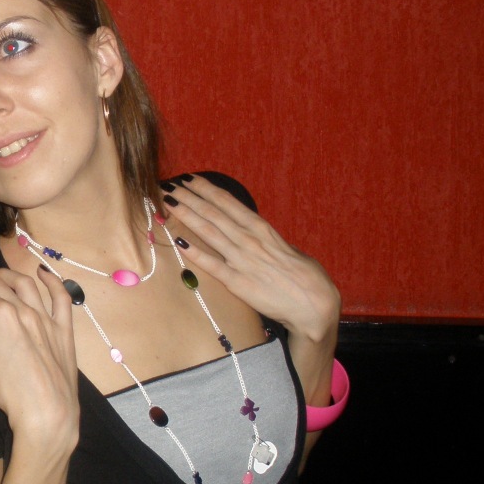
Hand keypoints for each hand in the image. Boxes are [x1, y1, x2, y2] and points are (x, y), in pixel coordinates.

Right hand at [0, 267, 79, 449]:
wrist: (48, 414)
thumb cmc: (10, 393)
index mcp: (2, 317)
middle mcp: (25, 310)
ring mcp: (47, 318)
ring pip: (25, 283)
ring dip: (5, 274)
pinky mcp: (64, 329)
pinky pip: (61, 297)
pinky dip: (52, 281)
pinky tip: (41, 273)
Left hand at [161, 176, 340, 345]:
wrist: (314, 304)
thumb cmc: (307, 278)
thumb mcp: (288, 249)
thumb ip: (268, 241)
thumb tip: (256, 236)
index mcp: (262, 229)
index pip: (228, 202)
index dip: (206, 190)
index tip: (190, 180)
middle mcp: (249, 240)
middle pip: (213, 212)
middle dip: (189, 197)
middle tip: (169, 184)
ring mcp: (242, 260)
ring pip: (209, 232)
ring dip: (187, 215)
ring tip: (169, 202)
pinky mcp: (238, 283)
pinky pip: (211, 265)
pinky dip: (194, 252)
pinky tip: (178, 241)